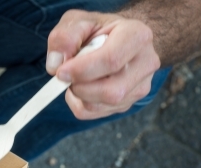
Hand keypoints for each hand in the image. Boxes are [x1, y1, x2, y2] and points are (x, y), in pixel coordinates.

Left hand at [46, 10, 160, 119]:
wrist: (116, 39)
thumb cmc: (97, 30)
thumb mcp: (78, 22)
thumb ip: (64, 38)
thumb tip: (55, 66)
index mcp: (136, 36)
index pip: (111, 60)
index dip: (81, 70)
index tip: (61, 72)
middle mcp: (145, 64)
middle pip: (110, 91)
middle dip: (80, 87)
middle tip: (66, 76)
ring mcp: (139, 87)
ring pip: (100, 105)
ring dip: (78, 95)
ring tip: (77, 76)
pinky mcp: (126, 103)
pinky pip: (93, 113)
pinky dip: (78, 102)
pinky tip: (82, 86)